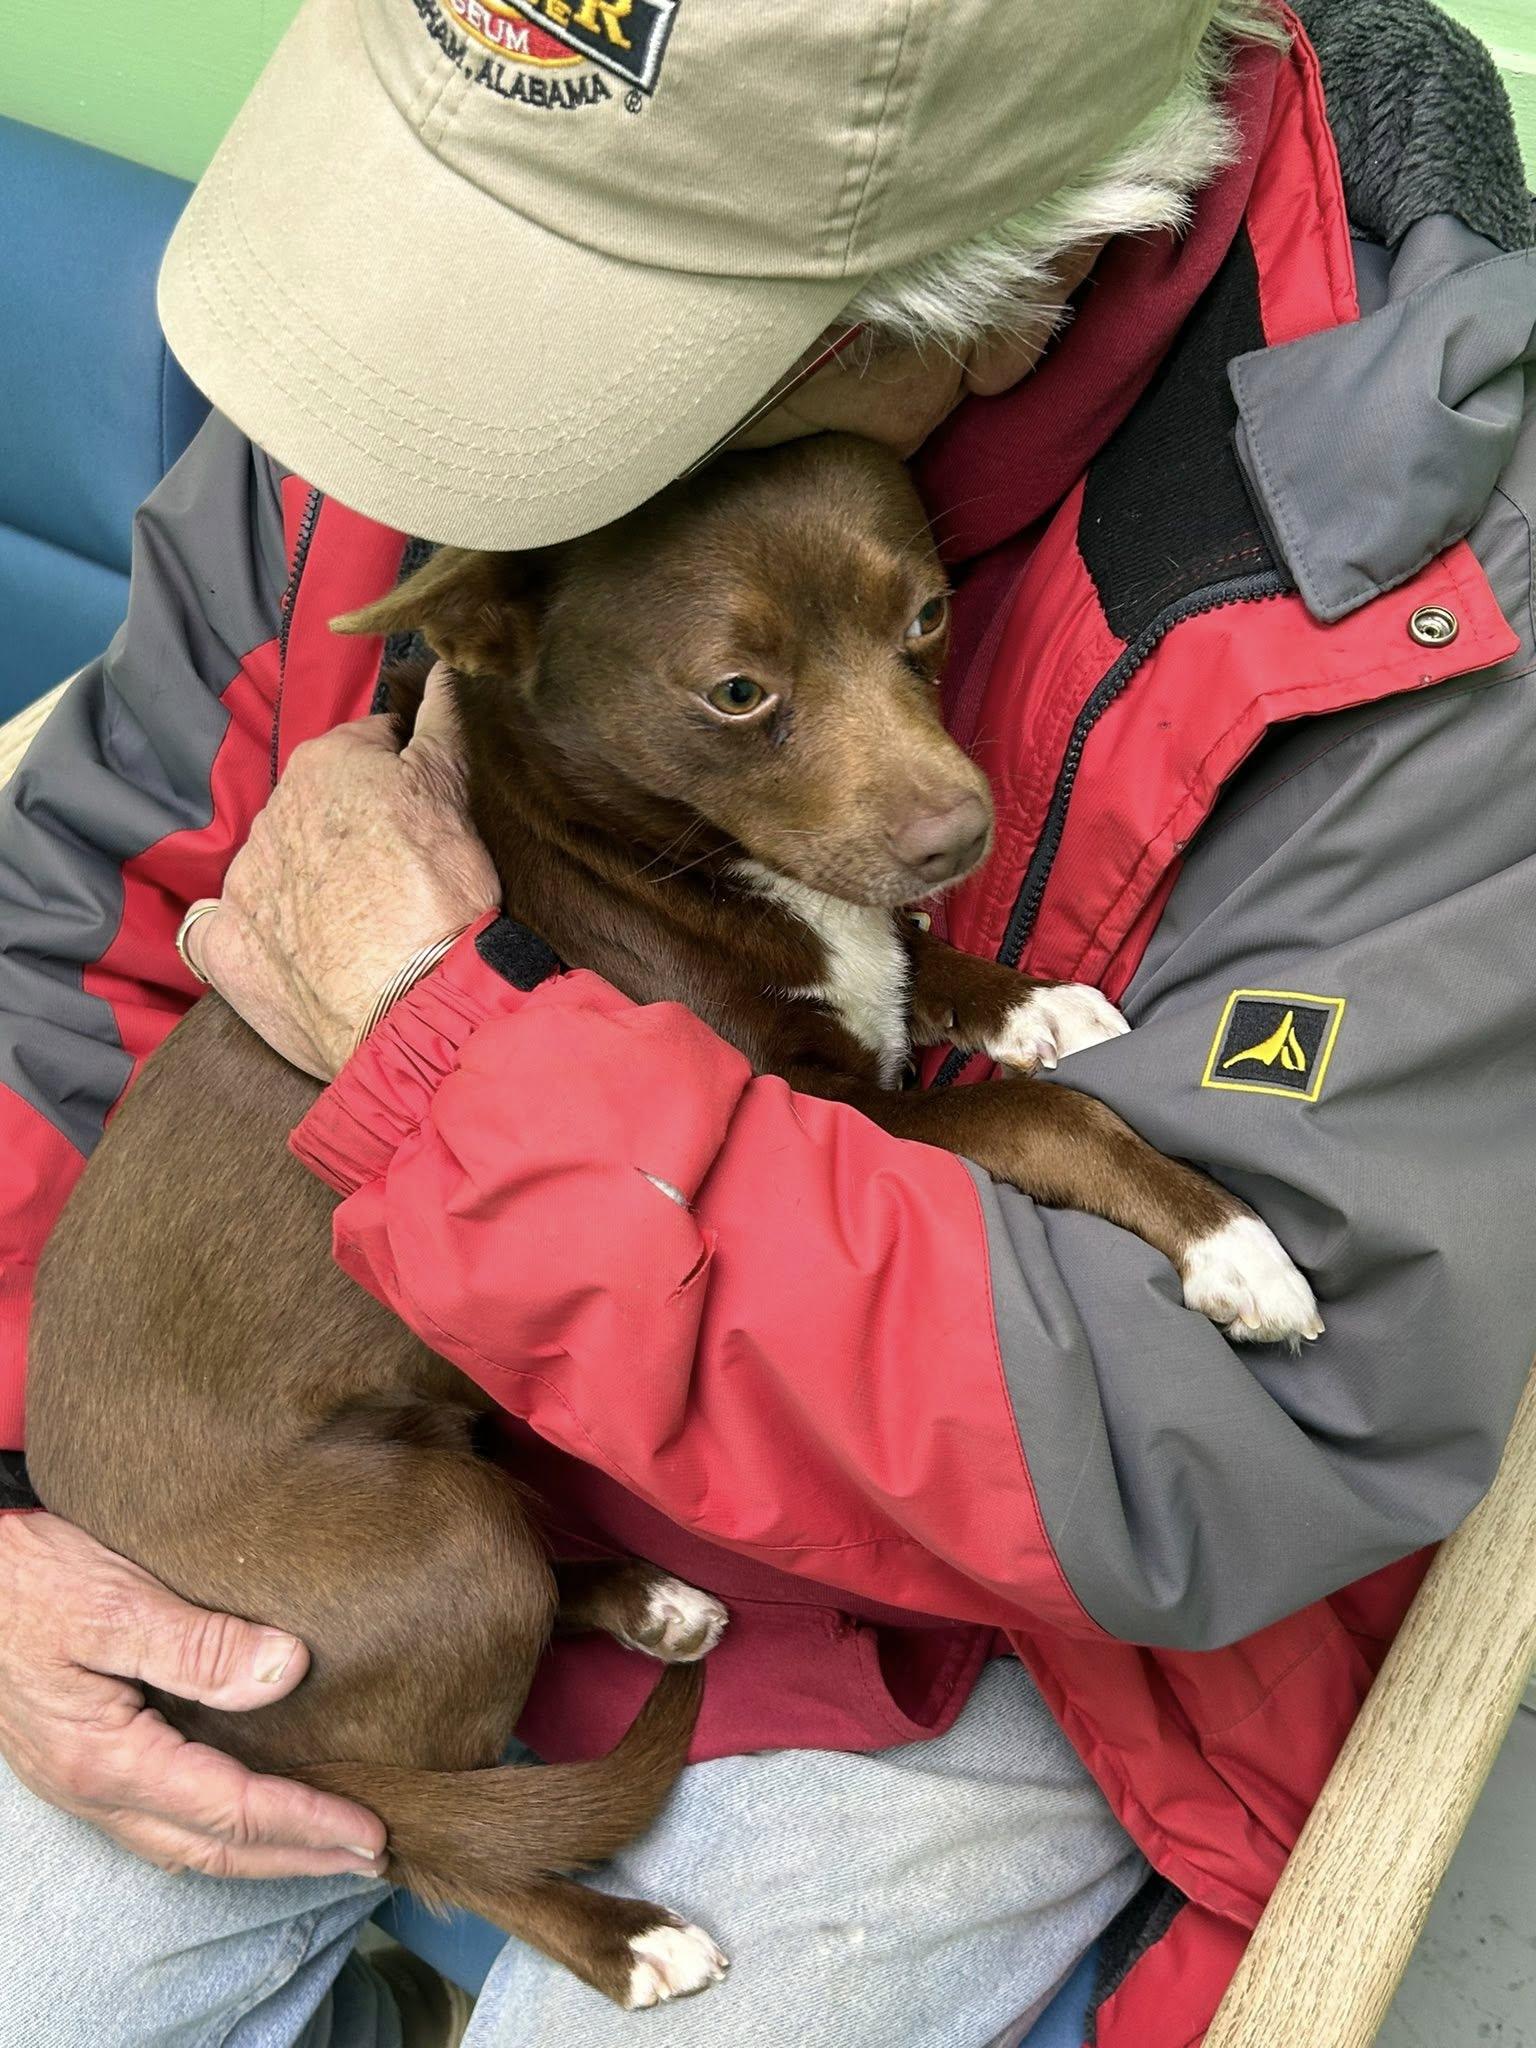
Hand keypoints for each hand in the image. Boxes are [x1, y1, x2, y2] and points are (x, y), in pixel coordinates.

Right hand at [0, 1511, 387, 1879]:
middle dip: (296, 1858)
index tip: (371, 1832)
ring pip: (187, 1841)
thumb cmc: (30, 1579)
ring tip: (326, 1844)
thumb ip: (198, 1643)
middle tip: (371, 1857)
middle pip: (213, 1847)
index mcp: (107, 1757)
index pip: (230, 1808)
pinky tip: (252, 1809)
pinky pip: (165, 1817)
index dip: (306, 1822)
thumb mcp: (114, 1599)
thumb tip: (288, 1670)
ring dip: (261, 1850)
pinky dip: (220, 1826)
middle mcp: (96, 1788)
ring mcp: (86, 1782)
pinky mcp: (87, 1761)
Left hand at [186, 664, 498, 1079]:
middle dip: (350, 828)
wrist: (411, 1006)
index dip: (402, 776)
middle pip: (316, 806)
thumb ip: (441, 727)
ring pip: (276, 864)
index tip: (425, 813)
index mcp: (325, 765)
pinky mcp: (223, 948)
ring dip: (307, 881)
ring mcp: (241, 882)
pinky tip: (288, 953)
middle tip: (400, 872)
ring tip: (359, 923)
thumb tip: (443, 672)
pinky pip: (222, 927)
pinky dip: (250, 933)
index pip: (367, 746)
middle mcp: (270, 813)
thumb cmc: (441, 895)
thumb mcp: (454, 796)